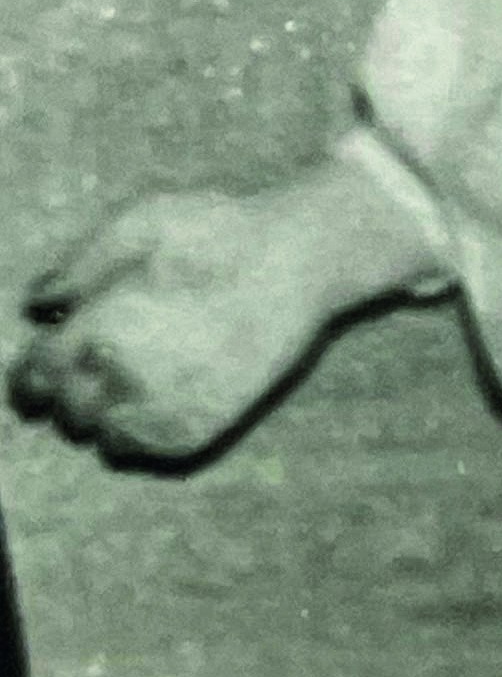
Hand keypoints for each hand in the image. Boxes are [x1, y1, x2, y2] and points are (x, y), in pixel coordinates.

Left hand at [11, 184, 364, 461]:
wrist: (298, 263)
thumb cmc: (216, 232)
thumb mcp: (136, 224)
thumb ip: (78, 267)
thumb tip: (36, 304)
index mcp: (100, 327)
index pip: (39, 373)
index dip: (28, 382)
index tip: (31, 382)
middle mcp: (128, 376)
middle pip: (70, 414)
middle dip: (64, 402)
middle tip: (72, 391)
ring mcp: (171, 406)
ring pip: (108, 441)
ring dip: (100, 425)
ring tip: (109, 405)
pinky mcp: (210, 424)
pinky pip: (153, 452)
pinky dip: (138, 441)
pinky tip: (144, 416)